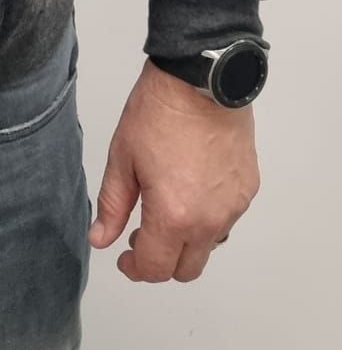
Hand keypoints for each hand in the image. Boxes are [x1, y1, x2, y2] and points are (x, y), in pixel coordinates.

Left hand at [87, 60, 258, 282]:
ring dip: (187, 241)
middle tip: (142, 236)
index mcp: (174, 216)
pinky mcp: (248, 189)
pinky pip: (227, 219)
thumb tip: (101, 239)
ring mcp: (234, 206)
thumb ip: (112, 206)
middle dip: (161, 261)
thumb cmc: (158, 113)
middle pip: (187, 269)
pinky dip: (208, 217)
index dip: (135, 269)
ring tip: (168, 209)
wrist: (202, 80)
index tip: (124, 256)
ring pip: (209, 245)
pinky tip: (192, 189)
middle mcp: (210, 220)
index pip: (156, 268)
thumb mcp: (123, 158)